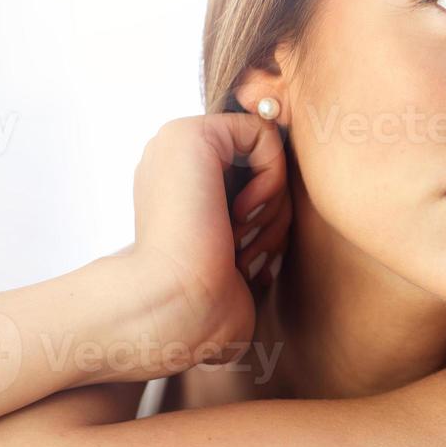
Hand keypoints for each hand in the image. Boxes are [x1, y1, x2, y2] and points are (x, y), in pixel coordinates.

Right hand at [120, 113, 291, 378]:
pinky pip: (266, 133)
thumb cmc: (201, 313)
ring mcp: (178, 145)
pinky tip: (241, 214)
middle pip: (267, 170)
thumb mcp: (233, 272)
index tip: (248, 259)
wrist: (170, 311)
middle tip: (246, 252)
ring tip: (239, 241)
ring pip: (270, 153)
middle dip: (274, 217)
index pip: (257, 186)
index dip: (269, 222)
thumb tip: (270, 242)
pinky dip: (272, 179)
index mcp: (182, 195)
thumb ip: (248, 243)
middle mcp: (176, 164)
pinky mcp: (191, 133)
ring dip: (273, 207)